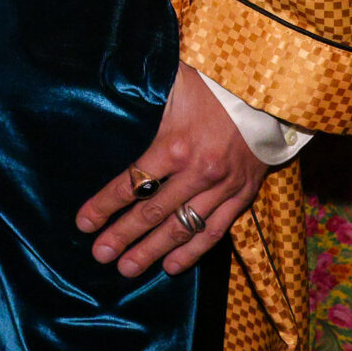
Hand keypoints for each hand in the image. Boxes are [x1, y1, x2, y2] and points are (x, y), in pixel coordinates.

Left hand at [76, 64, 268, 277]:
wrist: (268, 89)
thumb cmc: (213, 82)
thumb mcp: (171, 81)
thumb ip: (141, 91)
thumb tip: (109, 85)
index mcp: (175, 145)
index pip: (132, 183)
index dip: (105, 205)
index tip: (83, 223)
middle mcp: (198, 173)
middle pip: (152, 212)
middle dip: (123, 236)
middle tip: (100, 255)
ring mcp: (222, 187)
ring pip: (182, 228)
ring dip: (153, 250)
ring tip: (127, 268)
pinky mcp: (243, 194)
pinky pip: (215, 230)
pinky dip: (194, 251)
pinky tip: (172, 266)